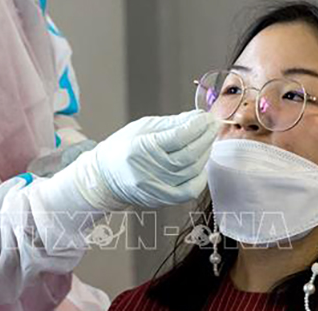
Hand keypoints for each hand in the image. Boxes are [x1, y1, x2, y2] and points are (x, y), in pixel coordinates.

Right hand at [77, 110, 218, 209]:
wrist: (105, 176)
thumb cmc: (122, 148)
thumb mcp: (142, 127)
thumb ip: (171, 123)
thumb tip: (196, 117)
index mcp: (140, 149)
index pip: (177, 137)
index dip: (196, 126)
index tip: (206, 117)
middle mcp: (148, 171)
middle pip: (188, 155)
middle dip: (205, 137)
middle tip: (212, 125)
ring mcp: (156, 188)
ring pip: (191, 171)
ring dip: (205, 153)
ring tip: (208, 139)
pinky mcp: (162, 200)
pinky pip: (189, 191)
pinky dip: (201, 177)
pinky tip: (203, 164)